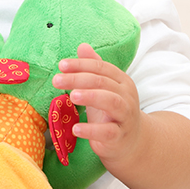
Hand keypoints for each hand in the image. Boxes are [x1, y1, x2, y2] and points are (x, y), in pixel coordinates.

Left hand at [51, 43, 142, 173]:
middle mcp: (126, 96)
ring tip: (71, 96)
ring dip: (90, 97)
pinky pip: (107, 131)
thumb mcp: (103, 89)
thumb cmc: (112, 112)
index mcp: (121, 81)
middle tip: (56, 79)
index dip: (81, 64)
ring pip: (111, 102)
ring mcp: (125, 116)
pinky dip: (91, 130)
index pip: (101, 67)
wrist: (132, 142)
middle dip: (78, 78)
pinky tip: (75, 129)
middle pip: (102, 82)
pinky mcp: (120, 136)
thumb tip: (82, 46)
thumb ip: (94, 68)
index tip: (61, 65)